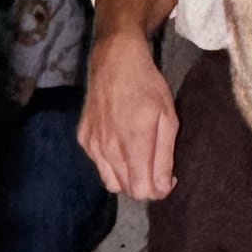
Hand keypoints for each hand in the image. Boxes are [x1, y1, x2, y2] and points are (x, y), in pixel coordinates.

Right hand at [79, 22, 176, 199]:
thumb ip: (164, 157)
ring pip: (111, 182)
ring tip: (139, 156)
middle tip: (156, 166)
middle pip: (128, 189)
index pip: (143, 190)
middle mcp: (109, 148)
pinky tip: (121, 144)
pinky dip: (112, 163)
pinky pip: (100, 165)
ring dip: (128, 177)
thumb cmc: (147, 86)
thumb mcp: (167, 118)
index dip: (159, 189)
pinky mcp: (83, 138)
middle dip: (145, 184)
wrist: (114, 60)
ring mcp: (93, 144)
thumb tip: (162, 188)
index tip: (168, 176)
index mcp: (133, 144)